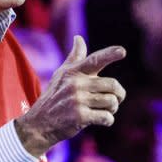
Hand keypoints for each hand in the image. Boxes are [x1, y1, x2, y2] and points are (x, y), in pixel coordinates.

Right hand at [15, 36, 125, 156]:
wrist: (39, 123)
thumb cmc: (54, 96)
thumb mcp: (61, 74)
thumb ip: (75, 57)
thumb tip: (78, 38)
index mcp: (74, 72)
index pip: (95, 60)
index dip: (110, 55)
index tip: (122, 51)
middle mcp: (76, 84)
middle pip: (112, 85)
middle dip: (119, 94)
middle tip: (116, 100)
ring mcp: (77, 100)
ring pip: (111, 101)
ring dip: (113, 108)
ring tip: (105, 110)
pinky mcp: (80, 117)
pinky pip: (106, 117)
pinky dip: (108, 120)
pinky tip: (102, 120)